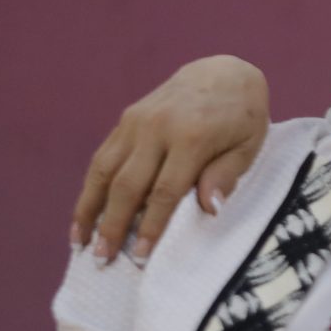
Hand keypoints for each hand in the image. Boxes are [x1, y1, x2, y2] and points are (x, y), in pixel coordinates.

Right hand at [71, 56, 269, 262]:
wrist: (223, 71)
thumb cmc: (242, 116)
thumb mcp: (249, 145)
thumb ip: (227, 175)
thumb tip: (209, 209)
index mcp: (191, 137)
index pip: (165, 191)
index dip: (150, 226)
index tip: (141, 256)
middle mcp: (157, 129)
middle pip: (127, 185)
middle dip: (112, 225)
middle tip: (103, 259)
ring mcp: (137, 122)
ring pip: (103, 171)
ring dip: (89, 209)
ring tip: (81, 243)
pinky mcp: (126, 120)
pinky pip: (102, 158)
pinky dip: (89, 188)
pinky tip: (83, 214)